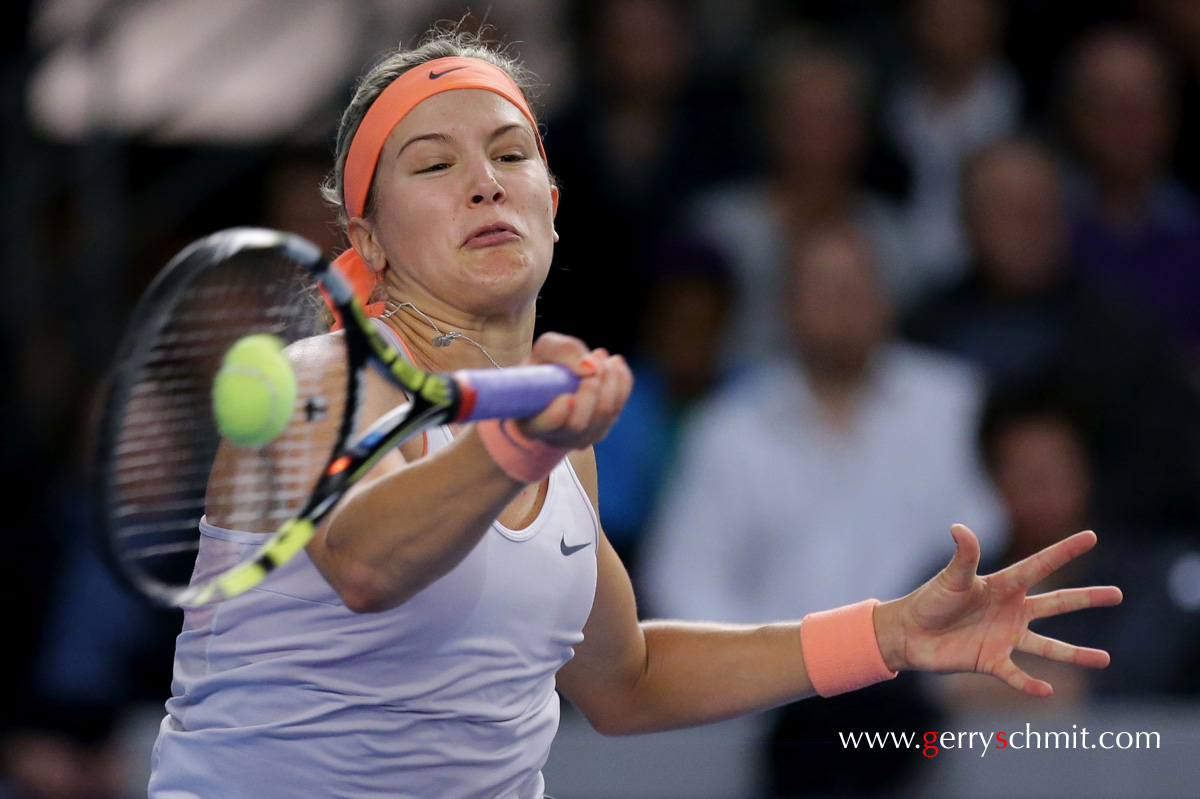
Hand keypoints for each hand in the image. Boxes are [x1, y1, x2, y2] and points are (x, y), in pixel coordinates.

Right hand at [515, 332, 632, 449]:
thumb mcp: (546, 350)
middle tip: (593, 362)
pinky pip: (619, 407)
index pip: (542, 428)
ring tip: (601, 356)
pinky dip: (620, 382)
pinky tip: (614, 365)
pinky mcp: (601, 430)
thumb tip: (590, 367)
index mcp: (530, 421)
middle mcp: (554, 436)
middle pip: (577, 424)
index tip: (567, 397)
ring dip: (608, 381)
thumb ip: (562, 351)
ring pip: (602, 416)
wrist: (558, 379)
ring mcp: (580, 437)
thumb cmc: (547, 364)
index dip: (555, 416)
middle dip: (590, 390)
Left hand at [873, 524, 1122, 696]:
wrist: (908, 633)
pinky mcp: (992, 661)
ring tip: (1106, 659)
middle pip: (1056, 603)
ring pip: (1048, 645)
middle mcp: (1012, 610)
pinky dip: (1030, 684)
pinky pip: (1017, 675)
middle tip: (1118, 594)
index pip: (1040, 565)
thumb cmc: (930, 600)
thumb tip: (959, 528)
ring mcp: (1006, 637)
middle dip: (1086, 598)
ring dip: (1075, 653)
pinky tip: (1047, 691)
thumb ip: (963, 557)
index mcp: (1003, 585)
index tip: (1092, 536)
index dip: (1064, 551)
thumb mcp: (950, 578)